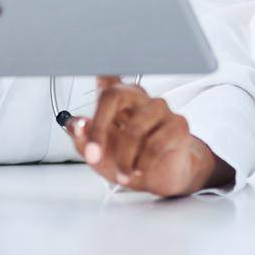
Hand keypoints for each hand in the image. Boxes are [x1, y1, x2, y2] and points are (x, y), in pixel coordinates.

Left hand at [69, 77, 229, 196]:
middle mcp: (138, 97)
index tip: (90, 84)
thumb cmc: (128, 158)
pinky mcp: (178, 125)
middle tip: (92, 155)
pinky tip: (139, 170)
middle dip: (98, 129)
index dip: (94, 76)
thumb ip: (82, 138)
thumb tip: (76, 124)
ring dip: (124, 158)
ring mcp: (159, 108)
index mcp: (116, 98)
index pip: (104, 77)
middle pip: (113, 95)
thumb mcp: (98, 153)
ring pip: (134, 129)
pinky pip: (155, 144)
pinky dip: (142, 163)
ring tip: (123, 174)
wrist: (161, 177)